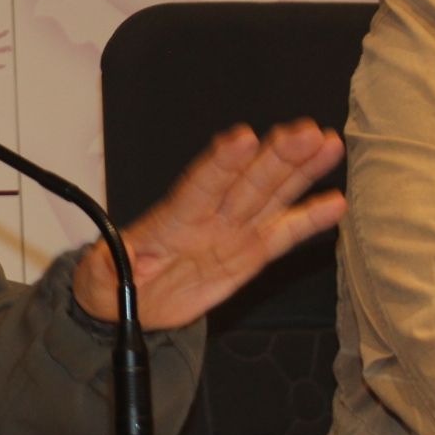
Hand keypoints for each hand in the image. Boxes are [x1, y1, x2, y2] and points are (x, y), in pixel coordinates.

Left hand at [73, 119, 346, 329]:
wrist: (132, 304)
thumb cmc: (112, 282)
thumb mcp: (99, 279)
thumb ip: (107, 267)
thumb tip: (111, 258)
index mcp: (171, 220)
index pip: (199, 186)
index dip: (221, 163)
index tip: (241, 137)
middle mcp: (208, 217)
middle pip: (246, 182)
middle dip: (275, 156)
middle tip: (304, 130)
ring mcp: (231, 231)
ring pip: (270, 195)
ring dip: (300, 171)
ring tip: (326, 144)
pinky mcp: (249, 253)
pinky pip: (283, 234)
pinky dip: (309, 219)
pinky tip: (335, 201)